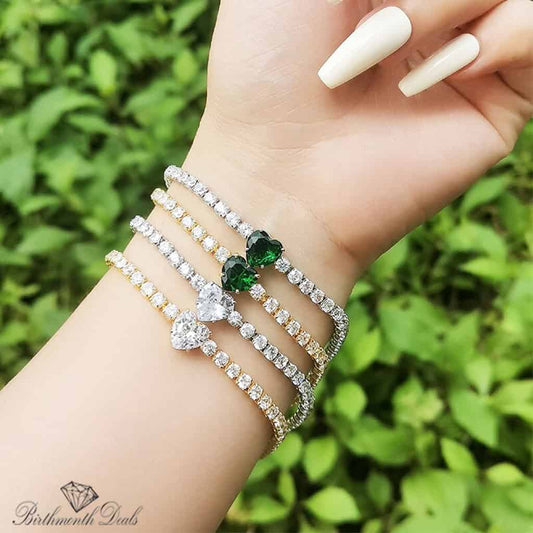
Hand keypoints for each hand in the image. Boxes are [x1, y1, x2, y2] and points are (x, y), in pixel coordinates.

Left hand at [189, 0, 531, 269]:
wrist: (279, 175)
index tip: (362, 4)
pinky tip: (451, 70)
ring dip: (450, 3)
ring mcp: (466, 54)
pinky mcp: (498, 100)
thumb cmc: (265, 70)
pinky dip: (506, 35)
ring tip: (393, 47)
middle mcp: (428, 15)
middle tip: (378, 27)